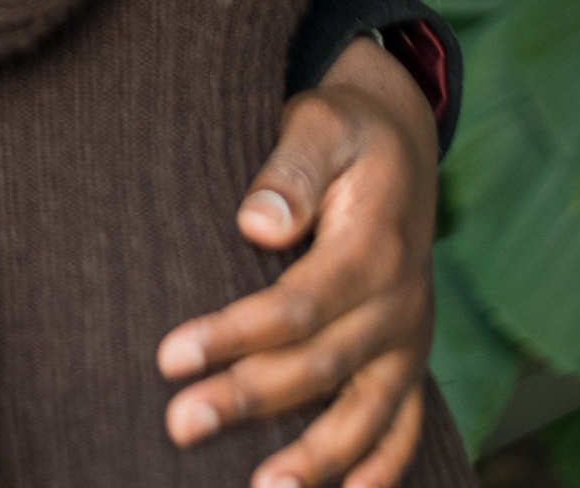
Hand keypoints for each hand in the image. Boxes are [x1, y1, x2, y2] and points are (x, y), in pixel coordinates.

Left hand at [157, 37, 437, 487]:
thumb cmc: (344, 133)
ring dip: (315, 460)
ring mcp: (409, 341)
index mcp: (371, 250)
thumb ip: (291, 170)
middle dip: (247, 401)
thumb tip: (255, 222)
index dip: (235, 336)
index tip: (170, 358)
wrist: (401, 141)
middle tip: (179, 424)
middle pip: (318, 367)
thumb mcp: (321, 126)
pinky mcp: (410, 360)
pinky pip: (404, 428)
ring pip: (364, 416)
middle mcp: (398, 306)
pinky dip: (381, 471)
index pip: (296, 307)